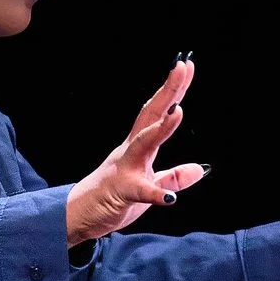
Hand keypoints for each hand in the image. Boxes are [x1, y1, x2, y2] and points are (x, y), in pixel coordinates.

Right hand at [65, 57, 208, 247]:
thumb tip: (200, 169)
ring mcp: (126, 168)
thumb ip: (174, 177)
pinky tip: (170, 198)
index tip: (186, 64)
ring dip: (161, 129)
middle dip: (168, 90)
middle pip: (152, 114)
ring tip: (178, 111)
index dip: (173, 89)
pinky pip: (140, 192)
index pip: (159, 112)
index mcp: (139, 146)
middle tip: (182, 65)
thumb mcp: (149, 186)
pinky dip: (155, 193)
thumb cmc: (113, 198)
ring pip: (144, 144)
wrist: (78, 216)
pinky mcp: (123, 192)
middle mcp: (131, 150)